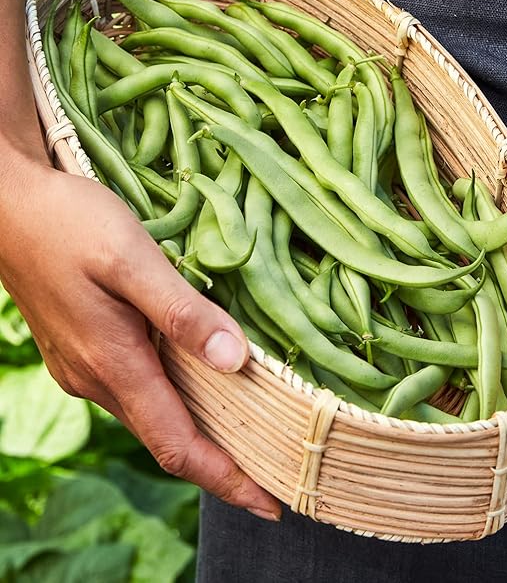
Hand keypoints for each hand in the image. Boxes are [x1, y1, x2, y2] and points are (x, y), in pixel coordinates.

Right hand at [0, 155, 280, 520]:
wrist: (10, 205)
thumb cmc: (70, 224)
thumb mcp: (132, 259)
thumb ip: (182, 312)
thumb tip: (233, 359)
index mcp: (114, 364)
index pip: (178, 446)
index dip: (227, 479)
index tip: (272, 503)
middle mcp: (96, 379)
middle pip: (168, 438)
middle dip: (222, 461)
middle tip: (277, 467)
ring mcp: (84, 367)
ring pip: (152, 414)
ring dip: (199, 430)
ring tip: (251, 429)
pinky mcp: (81, 349)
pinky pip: (136, 389)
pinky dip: (175, 399)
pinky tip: (201, 382)